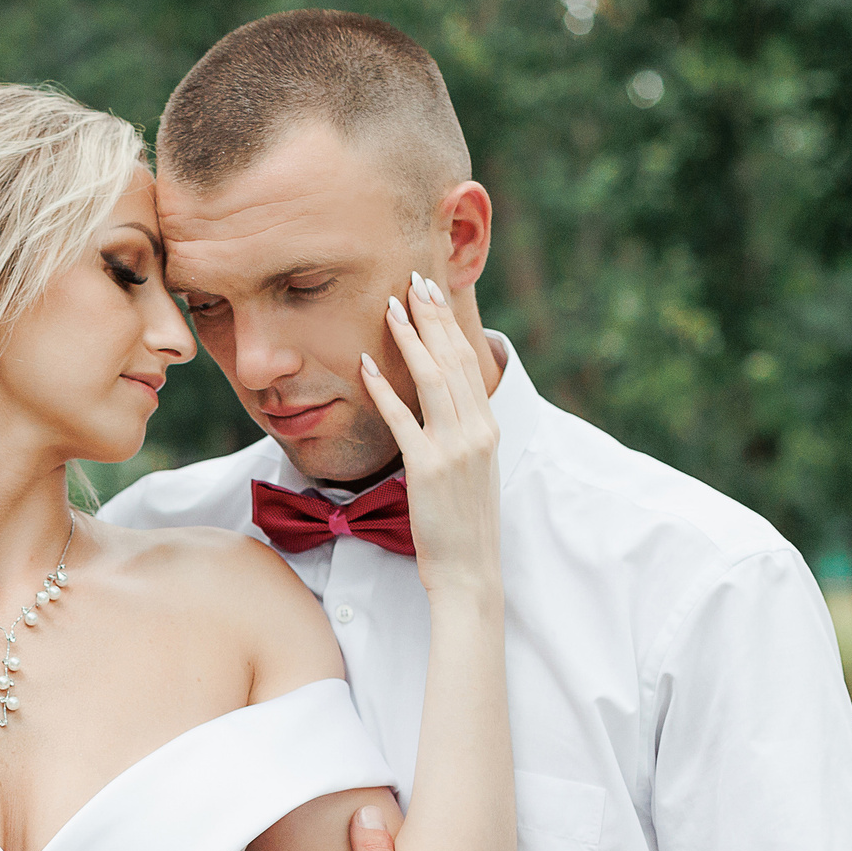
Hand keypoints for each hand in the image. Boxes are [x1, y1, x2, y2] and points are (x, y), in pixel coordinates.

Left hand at [356, 273, 501, 601]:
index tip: (432, 295)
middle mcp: (477, 431)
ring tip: (392, 306)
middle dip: (433, 316)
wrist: (470, 570)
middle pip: (454, 359)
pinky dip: (383, 389)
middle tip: (414, 281)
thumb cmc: (463, 525)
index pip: (468, 362)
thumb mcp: (471, 471)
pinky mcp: (428, 469)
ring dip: (411, 339)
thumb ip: (460, 435)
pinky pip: (402, 420)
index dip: (449, 325)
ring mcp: (455, 449)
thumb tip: (444, 408)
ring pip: (433, 379)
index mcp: (487, 428)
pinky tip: (364, 365)